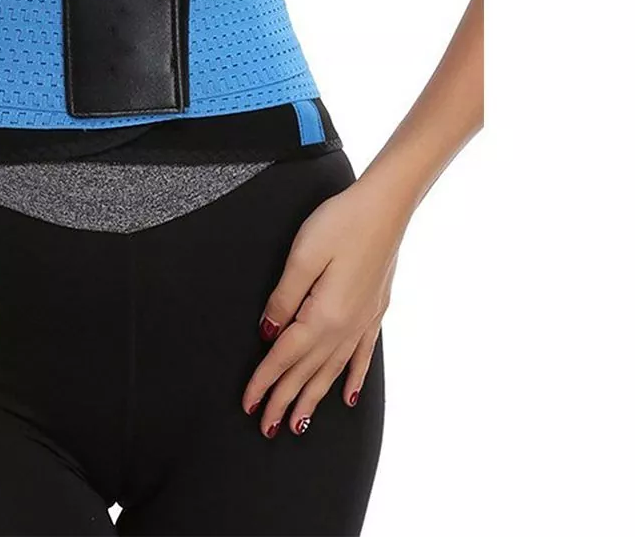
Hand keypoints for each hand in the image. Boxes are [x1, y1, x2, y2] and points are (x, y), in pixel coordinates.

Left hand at [242, 178, 405, 436]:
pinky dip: (353, 378)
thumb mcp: (302, 257)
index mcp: (323, 315)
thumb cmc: (341, 224)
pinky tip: (349, 397)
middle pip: (308, 372)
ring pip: (333, 371)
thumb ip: (283, 298)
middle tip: (266, 428)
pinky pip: (362, 356)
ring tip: (299, 424)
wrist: (385, 206)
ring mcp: (363, 321)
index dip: (265, 382)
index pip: (286, 357)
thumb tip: (269, 334)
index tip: (248, 405)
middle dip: (285, 401)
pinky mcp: (375, 310)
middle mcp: (345, 327)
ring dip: (314, 398)